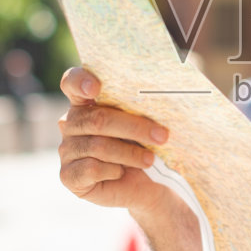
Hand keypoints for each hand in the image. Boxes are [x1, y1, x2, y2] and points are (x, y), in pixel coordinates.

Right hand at [57, 67, 174, 213]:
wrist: (150, 183)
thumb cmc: (147, 144)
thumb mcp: (150, 118)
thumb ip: (148, 97)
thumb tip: (182, 66)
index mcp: (85, 102)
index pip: (72, 82)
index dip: (80, 81)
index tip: (97, 88)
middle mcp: (71, 123)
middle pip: (97, 118)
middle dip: (134, 127)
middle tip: (162, 135)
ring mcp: (67, 149)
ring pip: (98, 145)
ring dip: (130, 152)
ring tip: (149, 159)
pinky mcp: (69, 175)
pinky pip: (91, 168)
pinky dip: (114, 170)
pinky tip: (122, 172)